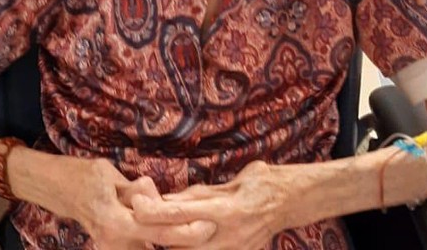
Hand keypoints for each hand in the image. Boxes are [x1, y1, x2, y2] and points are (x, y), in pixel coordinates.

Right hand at [46, 158, 214, 249]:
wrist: (54, 188)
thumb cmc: (81, 175)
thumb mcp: (108, 174)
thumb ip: (135, 189)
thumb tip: (156, 195)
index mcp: (114, 221)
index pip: (159, 230)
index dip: (186, 230)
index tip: (208, 225)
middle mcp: (113, 240)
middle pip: (158, 247)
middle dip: (182, 241)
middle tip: (208, 231)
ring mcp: (111, 246)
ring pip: (147, 249)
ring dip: (168, 241)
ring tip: (194, 233)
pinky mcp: (112, 246)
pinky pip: (139, 247)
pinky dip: (153, 242)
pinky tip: (173, 235)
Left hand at [133, 161, 290, 249]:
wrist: (291, 203)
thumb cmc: (259, 184)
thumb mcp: (229, 182)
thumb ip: (198, 195)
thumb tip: (165, 199)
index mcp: (225, 210)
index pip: (180, 213)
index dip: (154, 210)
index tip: (136, 205)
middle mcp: (226, 235)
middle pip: (178, 241)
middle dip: (153, 233)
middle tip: (135, 223)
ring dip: (170, 242)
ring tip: (154, 231)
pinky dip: (187, 247)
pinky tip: (178, 240)